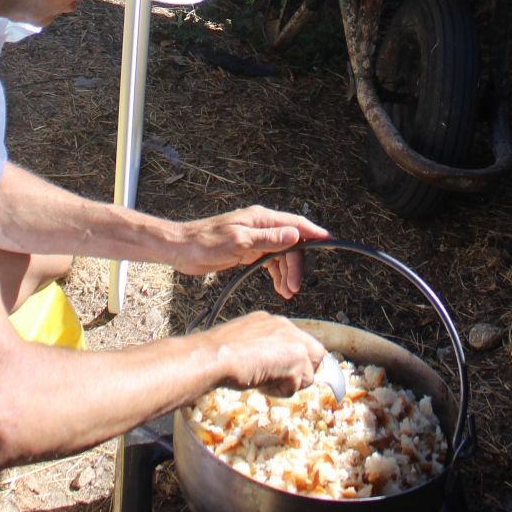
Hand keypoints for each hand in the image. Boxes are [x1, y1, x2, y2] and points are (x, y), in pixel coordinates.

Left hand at [176, 206, 327, 296]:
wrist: (181, 249)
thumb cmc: (205, 243)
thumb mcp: (238, 242)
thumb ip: (268, 239)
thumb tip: (296, 235)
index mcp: (261, 219)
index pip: (295, 224)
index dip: (314, 234)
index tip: (330, 243)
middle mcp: (261, 226)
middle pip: (291, 243)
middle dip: (296, 265)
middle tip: (294, 288)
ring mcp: (254, 238)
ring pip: (281, 254)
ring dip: (286, 272)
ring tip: (287, 293)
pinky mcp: (247, 251)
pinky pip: (269, 261)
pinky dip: (275, 273)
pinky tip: (278, 287)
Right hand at [209, 311, 326, 393]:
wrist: (216, 356)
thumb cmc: (219, 353)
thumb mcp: (243, 343)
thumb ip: (261, 348)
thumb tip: (267, 365)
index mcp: (271, 321)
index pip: (297, 341)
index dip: (291, 361)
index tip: (278, 371)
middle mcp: (286, 326)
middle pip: (313, 354)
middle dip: (300, 371)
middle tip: (276, 380)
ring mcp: (294, 341)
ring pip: (307, 374)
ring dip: (287, 383)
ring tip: (262, 380)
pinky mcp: (297, 358)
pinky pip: (296, 385)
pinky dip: (280, 391)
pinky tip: (262, 384)